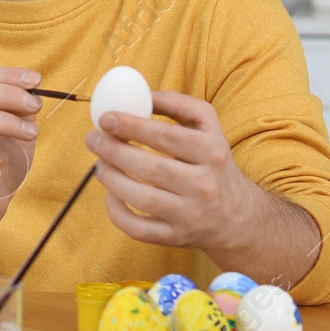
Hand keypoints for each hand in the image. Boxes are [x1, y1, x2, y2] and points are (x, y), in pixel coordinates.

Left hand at [85, 91, 262, 251]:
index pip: (166, 137)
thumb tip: (142, 93)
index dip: (132, 126)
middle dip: (114, 151)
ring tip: (98, 164)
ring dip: (111, 179)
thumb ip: (178, 105)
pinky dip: (117, 213)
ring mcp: (191, 214)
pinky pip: (139, 229)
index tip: (105, 118)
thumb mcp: (208, 127)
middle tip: (93, 138)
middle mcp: (204, 185)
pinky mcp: (177, 237)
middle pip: (150, 168)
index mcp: (211, 152)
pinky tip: (110, 194)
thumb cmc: (212, 163)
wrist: (236, 215)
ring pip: (142, 198)